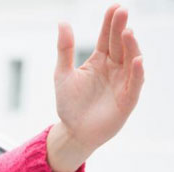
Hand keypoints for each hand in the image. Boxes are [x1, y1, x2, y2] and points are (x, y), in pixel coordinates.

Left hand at [46, 4, 143, 171]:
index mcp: (99, 60)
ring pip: (130, 60)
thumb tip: (62, 22)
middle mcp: (114, 68)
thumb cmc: (69, 104)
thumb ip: (64, 49)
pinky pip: (135, 83)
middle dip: (121, 28)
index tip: (114, 7)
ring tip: (127, 32)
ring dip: (131, 47)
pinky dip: (137, 72)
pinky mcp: (127, 99)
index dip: (110, 23)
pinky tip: (136, 60)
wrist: (73, 132)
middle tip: (122, 11)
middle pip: (120, 45)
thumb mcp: (62, 74)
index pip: (107, 37)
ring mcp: (122, 82)